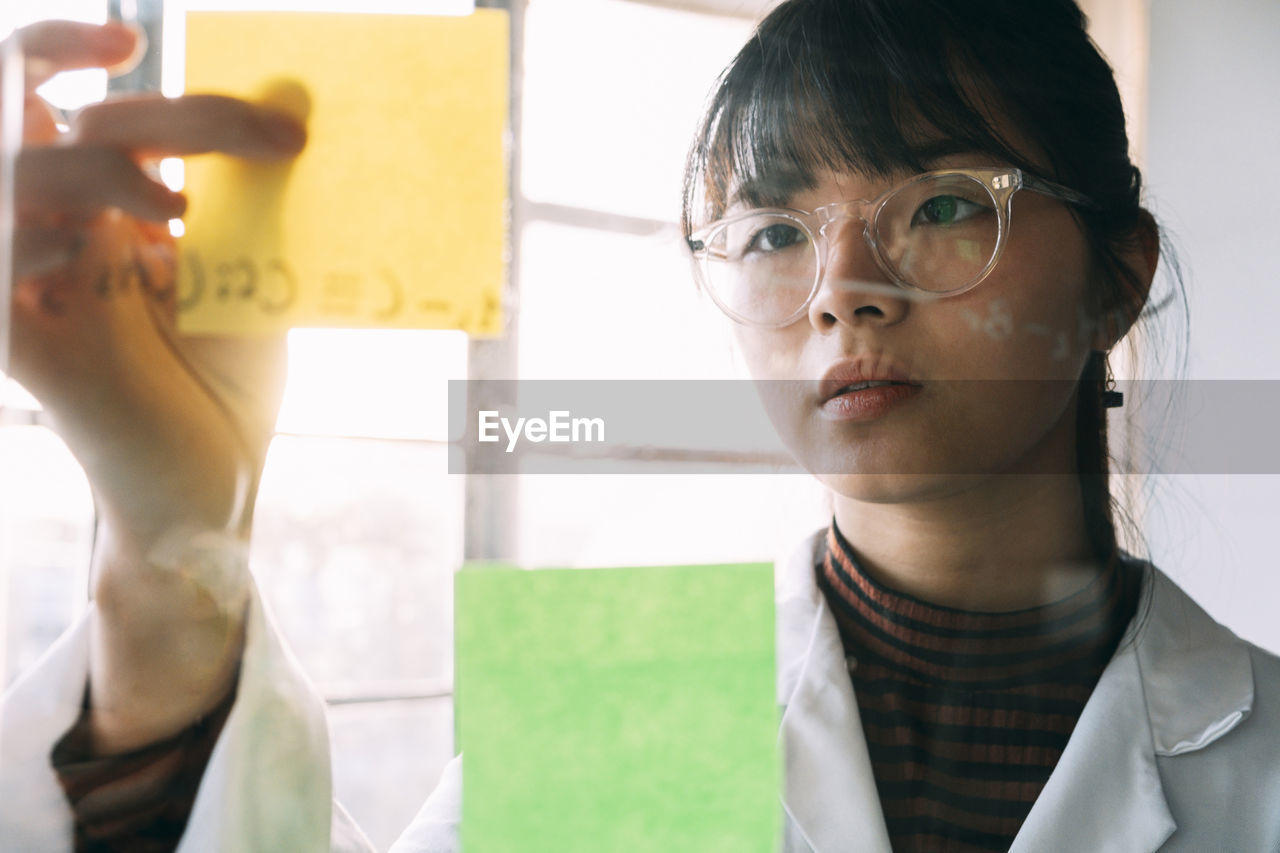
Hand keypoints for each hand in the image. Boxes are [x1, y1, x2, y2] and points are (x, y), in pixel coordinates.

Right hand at [5, 20, 306, 749]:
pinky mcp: (23, 341)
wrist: (220, 481)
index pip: (69, 108)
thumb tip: (292, 104)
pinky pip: (0, 258)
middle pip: (56, 123)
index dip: (68, 46)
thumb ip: (254, 200)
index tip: (127, 39)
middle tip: (249, 132)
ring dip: (101, 168)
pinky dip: (41, 230)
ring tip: (173, 209)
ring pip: (19, 174)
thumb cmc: (229, 380)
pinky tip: (112, 249)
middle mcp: (59, 234)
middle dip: (156, 114)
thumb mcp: (256, 276)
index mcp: (106, 210)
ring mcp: (34, 283)